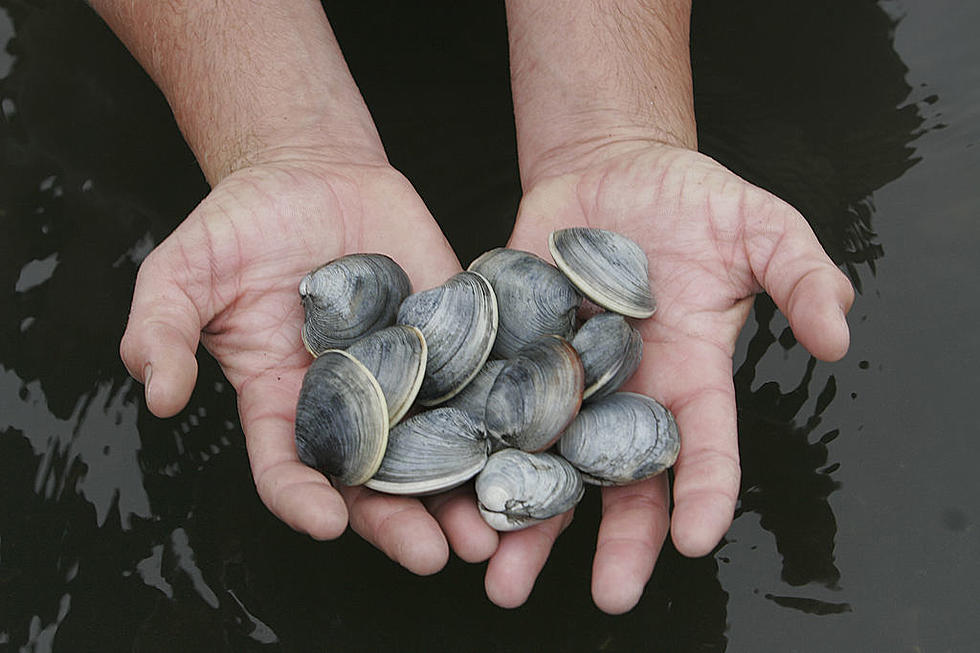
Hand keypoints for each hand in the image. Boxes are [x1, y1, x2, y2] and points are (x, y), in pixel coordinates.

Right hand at [119, 155, 498, 572]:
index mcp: (283, 402)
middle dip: (404, 521)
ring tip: (494, 527)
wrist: (312, 174)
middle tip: (437, 555)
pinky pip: (479, 380)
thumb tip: (160, 397)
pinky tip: (530, 443)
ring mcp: (406, 374)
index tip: (325, 522)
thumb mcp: (183, 272)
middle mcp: (350, 403)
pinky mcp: (452, 338)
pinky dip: (501, 414)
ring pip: (437, 447)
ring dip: (465, 491)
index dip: (303, 499)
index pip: (289, 468)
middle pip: (376, 480)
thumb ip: (161, 330)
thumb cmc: (241, 226)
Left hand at [491, 142, 853, 612]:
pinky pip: (489, 403)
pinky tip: (450, 489)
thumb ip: (803, 277)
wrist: (611, 169)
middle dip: (617, 541)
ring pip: (546, 462)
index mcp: (689, 376)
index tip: (697, 540)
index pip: (704, 447)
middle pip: (622, 480)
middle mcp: (625, 392)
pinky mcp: (510, 349)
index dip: (705, 493)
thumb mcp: (762, 228)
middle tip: (607, 598)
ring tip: (499, 575)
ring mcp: (564, 377)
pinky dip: (470, 445)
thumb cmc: (693, 200)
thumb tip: (839, 336)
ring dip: (526, 519)